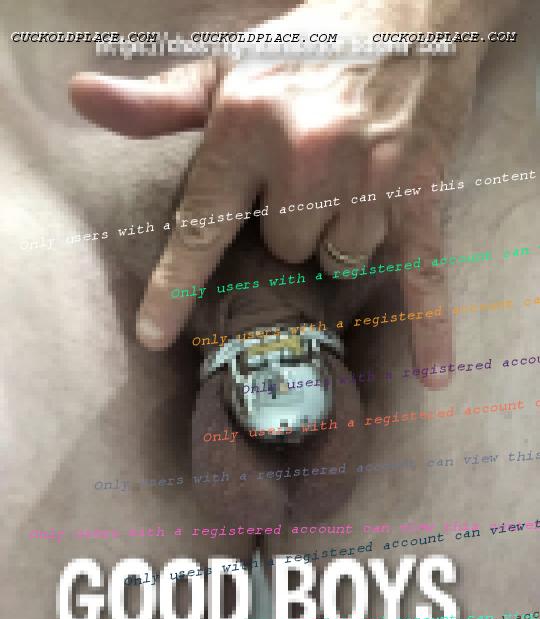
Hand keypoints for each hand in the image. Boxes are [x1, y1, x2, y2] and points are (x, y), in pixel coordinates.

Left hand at [70, 0, 472, 387]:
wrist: (415, 9)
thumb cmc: (311, 45)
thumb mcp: (228, 66)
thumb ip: (159, 102)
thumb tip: (83, 99)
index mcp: (249, 126)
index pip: (201, 226)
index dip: (173, 286)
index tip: (153, 336)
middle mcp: (308, 157)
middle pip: (284, 251)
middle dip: (289, 228)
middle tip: (305, 181)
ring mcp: (369, 182)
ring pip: (339, 260)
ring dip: (339, 237)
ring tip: (352, 184)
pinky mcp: (421, 197)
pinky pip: (423, 276)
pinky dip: (430, 327)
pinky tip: (435, 375)